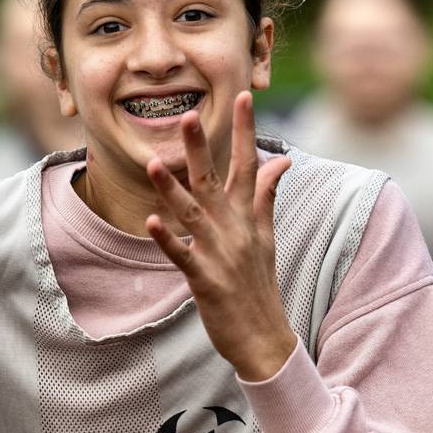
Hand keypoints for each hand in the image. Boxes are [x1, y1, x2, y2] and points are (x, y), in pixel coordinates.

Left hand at [146, 91, 296, 381]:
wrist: (265, 337)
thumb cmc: (260, 284)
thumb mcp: (266, 237)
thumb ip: (267, 196)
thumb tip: (281, 160)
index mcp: (248, 218)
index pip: (250, 165)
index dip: (246, 131)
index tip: (244, 96)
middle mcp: (235, 230)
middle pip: (216, 182)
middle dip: (201, 148)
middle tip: (186, 115)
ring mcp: (220, 254)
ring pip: (194, 214)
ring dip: (173, 189)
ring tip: (154, 163)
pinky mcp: (205, 280)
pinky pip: (182, 256)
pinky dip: (168, 240)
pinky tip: (151, 221)